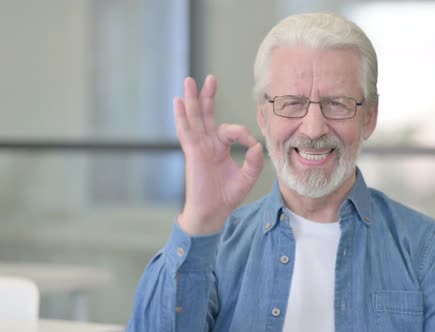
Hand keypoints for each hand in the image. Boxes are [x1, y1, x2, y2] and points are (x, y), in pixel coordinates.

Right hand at [174, 76, 263, 234]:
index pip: (230, 130)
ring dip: (192, 99)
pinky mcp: (192, 153)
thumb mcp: (247, 177)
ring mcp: (199, 147)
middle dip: (208, 96)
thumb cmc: (227, 196)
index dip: (244, 134)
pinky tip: (178, 102)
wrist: (213, 213)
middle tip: (210, 78)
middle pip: (206, 114)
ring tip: (189, 80)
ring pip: (195, 118)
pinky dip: (182, 116)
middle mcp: (208, 144)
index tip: (252, 147)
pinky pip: (186, 132)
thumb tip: (256, 146)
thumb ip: (254, 162)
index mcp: (220, 147)